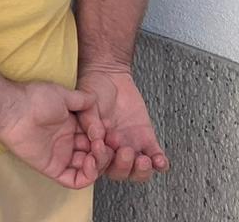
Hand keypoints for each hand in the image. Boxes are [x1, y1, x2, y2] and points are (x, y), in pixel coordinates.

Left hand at [0, 80, 100, 189]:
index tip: (112, 131)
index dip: (107, 138)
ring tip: (97, 149)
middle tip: (106, 142)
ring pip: (88, 169)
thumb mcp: (63, 95)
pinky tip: (90, 162)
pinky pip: (74, 180)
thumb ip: (82, 101)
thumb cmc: (34, 98)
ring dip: (99, 162)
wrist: (13, 108)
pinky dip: (87, 176)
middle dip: (106, 151)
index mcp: (71, 127)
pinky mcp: (53, 168)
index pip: (96, 138)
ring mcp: (61, 156)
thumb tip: (96, 100)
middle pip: (96, 155)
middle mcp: (68, 143)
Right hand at [76, 65, 168, 182]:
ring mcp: (131, 145)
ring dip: (142, 171)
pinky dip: (160, 163)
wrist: (109, 75)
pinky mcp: (147, 139)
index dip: (101, 162)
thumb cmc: (93, 89)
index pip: (99, 165)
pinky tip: (159, 160)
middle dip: (123, 167)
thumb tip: (96, 136)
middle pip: (120, 172)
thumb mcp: (87, 103)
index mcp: (95, 144)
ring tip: (144, 160)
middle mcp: (113, 149)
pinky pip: (156, 157)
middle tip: (126, 151)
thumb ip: (90, 120)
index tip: (102, 148)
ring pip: (139, 171)